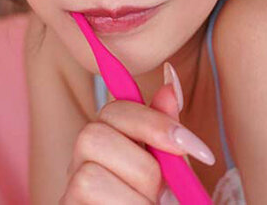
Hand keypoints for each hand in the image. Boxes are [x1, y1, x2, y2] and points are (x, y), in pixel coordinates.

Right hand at [61, 62, 214, 203]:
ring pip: (89, 177)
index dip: (155, 121)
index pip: (115, 107)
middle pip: (93, 135)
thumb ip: (166, 131)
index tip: (197, 148)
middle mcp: (81, 164)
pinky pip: (88, 203)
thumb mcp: (172, 173)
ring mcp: (69, 193)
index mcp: (109, 144)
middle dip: (142, 167)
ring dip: (133, 200)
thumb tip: (170, 76)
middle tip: (162, 194)